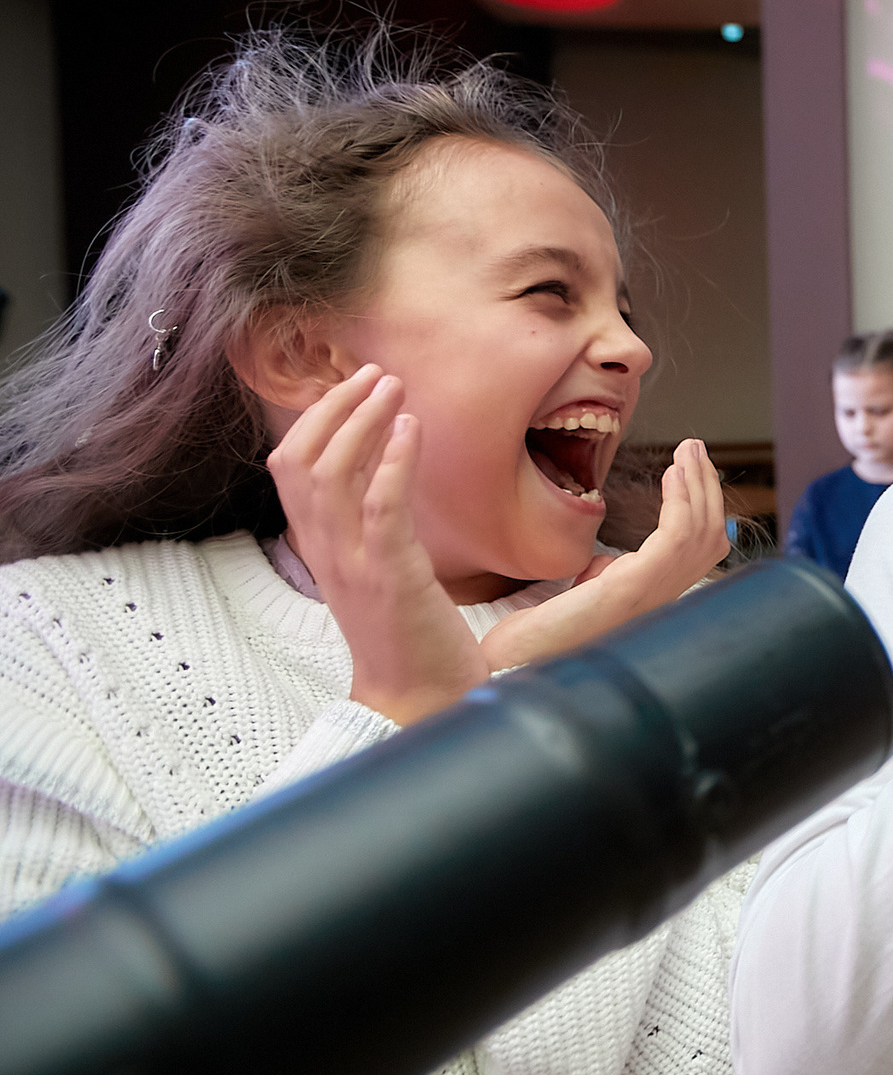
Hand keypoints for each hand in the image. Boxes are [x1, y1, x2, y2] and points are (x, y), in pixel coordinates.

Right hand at [267, 365, 488, 725]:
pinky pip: (381, 508)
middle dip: (334, 407)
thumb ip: (369, 525)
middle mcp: (327, 553)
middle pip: (300, 461)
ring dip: (363, 421)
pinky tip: (413, 429)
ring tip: (394, 386)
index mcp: (321, 548)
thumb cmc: (409, 635)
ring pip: (333, 475)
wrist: (419, 702)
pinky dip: (393, 461)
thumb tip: (382, 471)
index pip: (291, 468)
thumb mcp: (378, 570)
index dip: (316, 418)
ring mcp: (354, 566)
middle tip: (375, 373)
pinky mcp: (391, 578)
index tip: (353, 385)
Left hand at [481, 439, 729, 671]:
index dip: (703, 508)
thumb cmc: (534, 636)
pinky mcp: (631, 588)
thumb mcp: (576, 598)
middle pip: (709, 536)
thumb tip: (602, 563)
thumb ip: (597, 578)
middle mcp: (659, 599)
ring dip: (698, 484)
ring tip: (687, 451)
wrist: (511, 660)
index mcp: (649, 599)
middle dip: (706, 486)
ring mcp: (649, 595)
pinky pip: (676, 537)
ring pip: (701, 532)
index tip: (687, 471)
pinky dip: (681, 500)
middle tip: (694, 448)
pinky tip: (672, 474)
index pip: (699, 552)